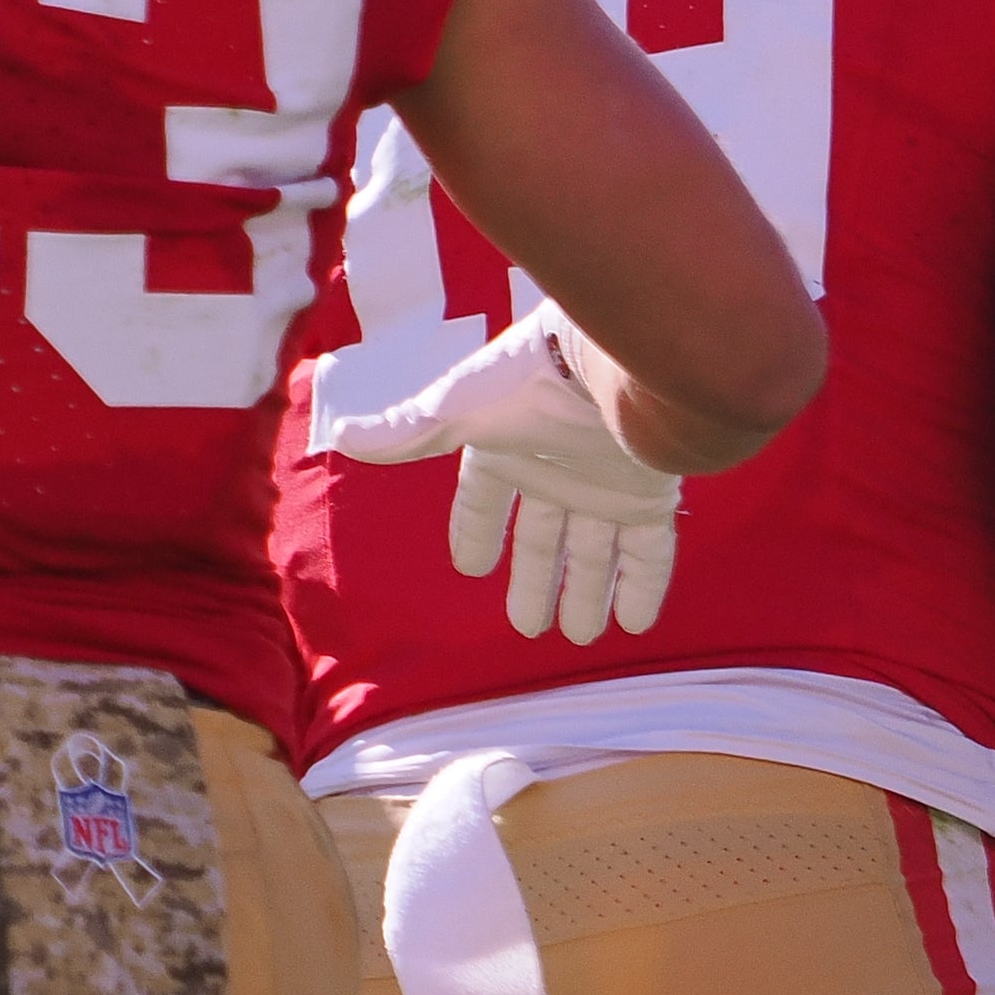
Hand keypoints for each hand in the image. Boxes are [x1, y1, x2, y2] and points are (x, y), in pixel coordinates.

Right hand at [332, 303, 680, 643]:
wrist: (612, 358)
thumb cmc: (528, 380)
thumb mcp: (459, 409)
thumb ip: (407, 433)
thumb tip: (342, 437)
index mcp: (506, 450)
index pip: (484, 502)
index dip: (476, 533)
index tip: (471, 568)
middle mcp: (557, 471)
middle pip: (543, 540)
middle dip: (535, 581)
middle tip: (528, 628)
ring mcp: (607, 486)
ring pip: (595, 554)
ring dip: (586, 594)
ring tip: (578, 637)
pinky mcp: (651, 497)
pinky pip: (649, 553)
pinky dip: (643, 587)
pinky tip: (635, 623)